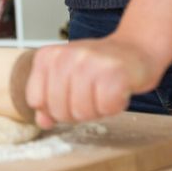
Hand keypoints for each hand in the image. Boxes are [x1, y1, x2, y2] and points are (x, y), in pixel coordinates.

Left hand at [26, 35, 161, 128]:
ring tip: (104, 92)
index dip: (53, 108)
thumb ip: (49, 98)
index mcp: (47, 56)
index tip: (69, 97)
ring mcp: (89, 62)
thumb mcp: (66, 77)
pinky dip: (114, 107)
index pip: (35, 100)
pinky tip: (117, 91)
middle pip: (59, 110)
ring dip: (97, 110)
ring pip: (82, 112)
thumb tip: (42, 122)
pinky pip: (106, 108)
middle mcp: (65, 56)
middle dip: (77, 113)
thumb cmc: (99, 66)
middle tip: (91, 95)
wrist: (136, 48)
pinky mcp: (114, 71)